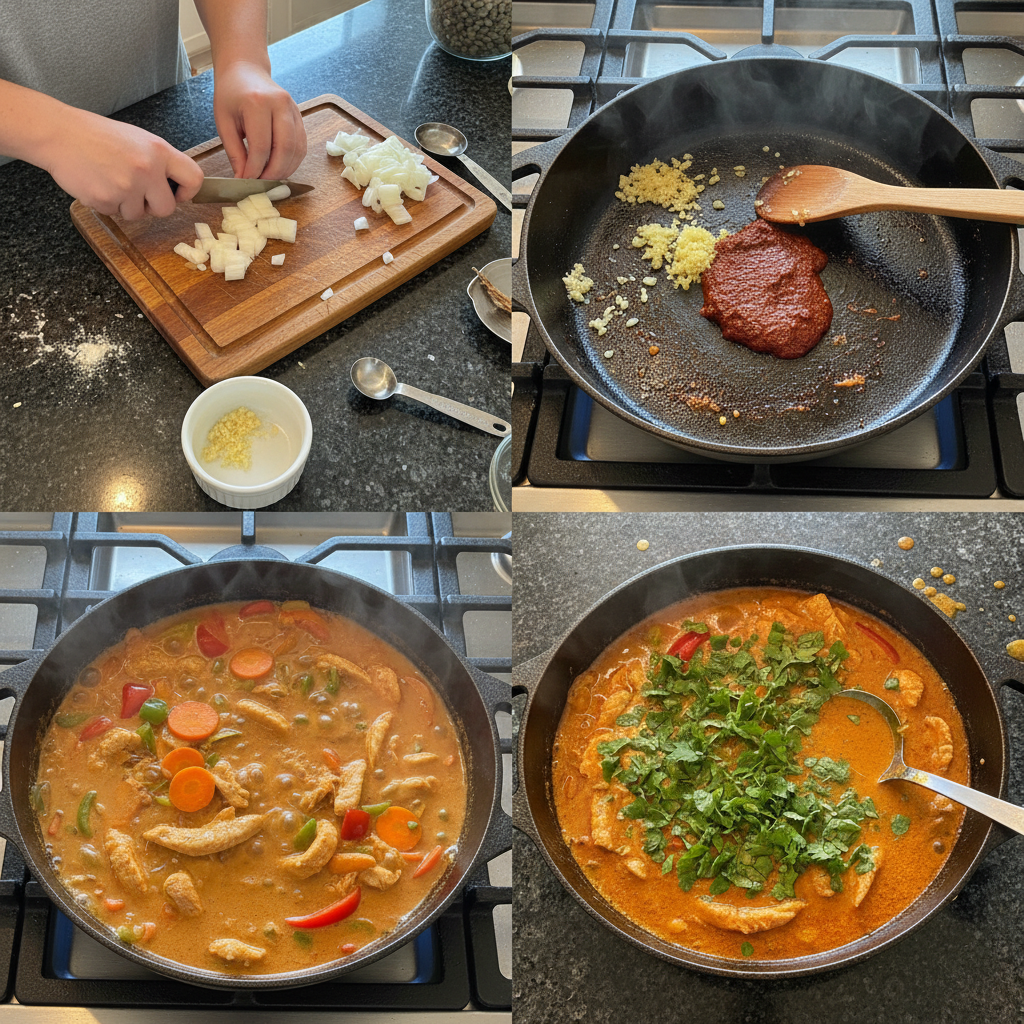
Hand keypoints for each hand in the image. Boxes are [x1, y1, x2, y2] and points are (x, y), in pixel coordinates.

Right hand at [44, 107, 202, 218]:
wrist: (58, 134)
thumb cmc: (96, 135)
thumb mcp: (137, 139)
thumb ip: (158, 162)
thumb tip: (175, 186)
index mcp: (158, 151)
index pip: (194, 178)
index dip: (188, 192)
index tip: (177, 193)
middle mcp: (147, 169)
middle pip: (167, 209)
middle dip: (153, 206)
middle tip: (137, 193)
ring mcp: (127, 186)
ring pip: (139, 215)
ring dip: (126, 205)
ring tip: (110, 180)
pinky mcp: (107, 199)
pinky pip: (115, 213)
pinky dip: (107, 203)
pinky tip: (97, 183)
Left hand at [213, 62, 305, 179]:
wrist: (246, 70)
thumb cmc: (231, 94)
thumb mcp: (224, 122)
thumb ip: (234, 151)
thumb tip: (243, 178)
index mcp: (257, 103)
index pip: (261, 146)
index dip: (255, 169)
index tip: (247, 181)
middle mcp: (280, 104)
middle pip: (284, 149)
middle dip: (274, 173)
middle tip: (262, 184)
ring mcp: (293, 109)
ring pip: (297, 150)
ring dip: (285, 169)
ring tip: (270, 178)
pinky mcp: (300, 116)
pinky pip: (302, 145)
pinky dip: (293, 161)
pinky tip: (281, 167)